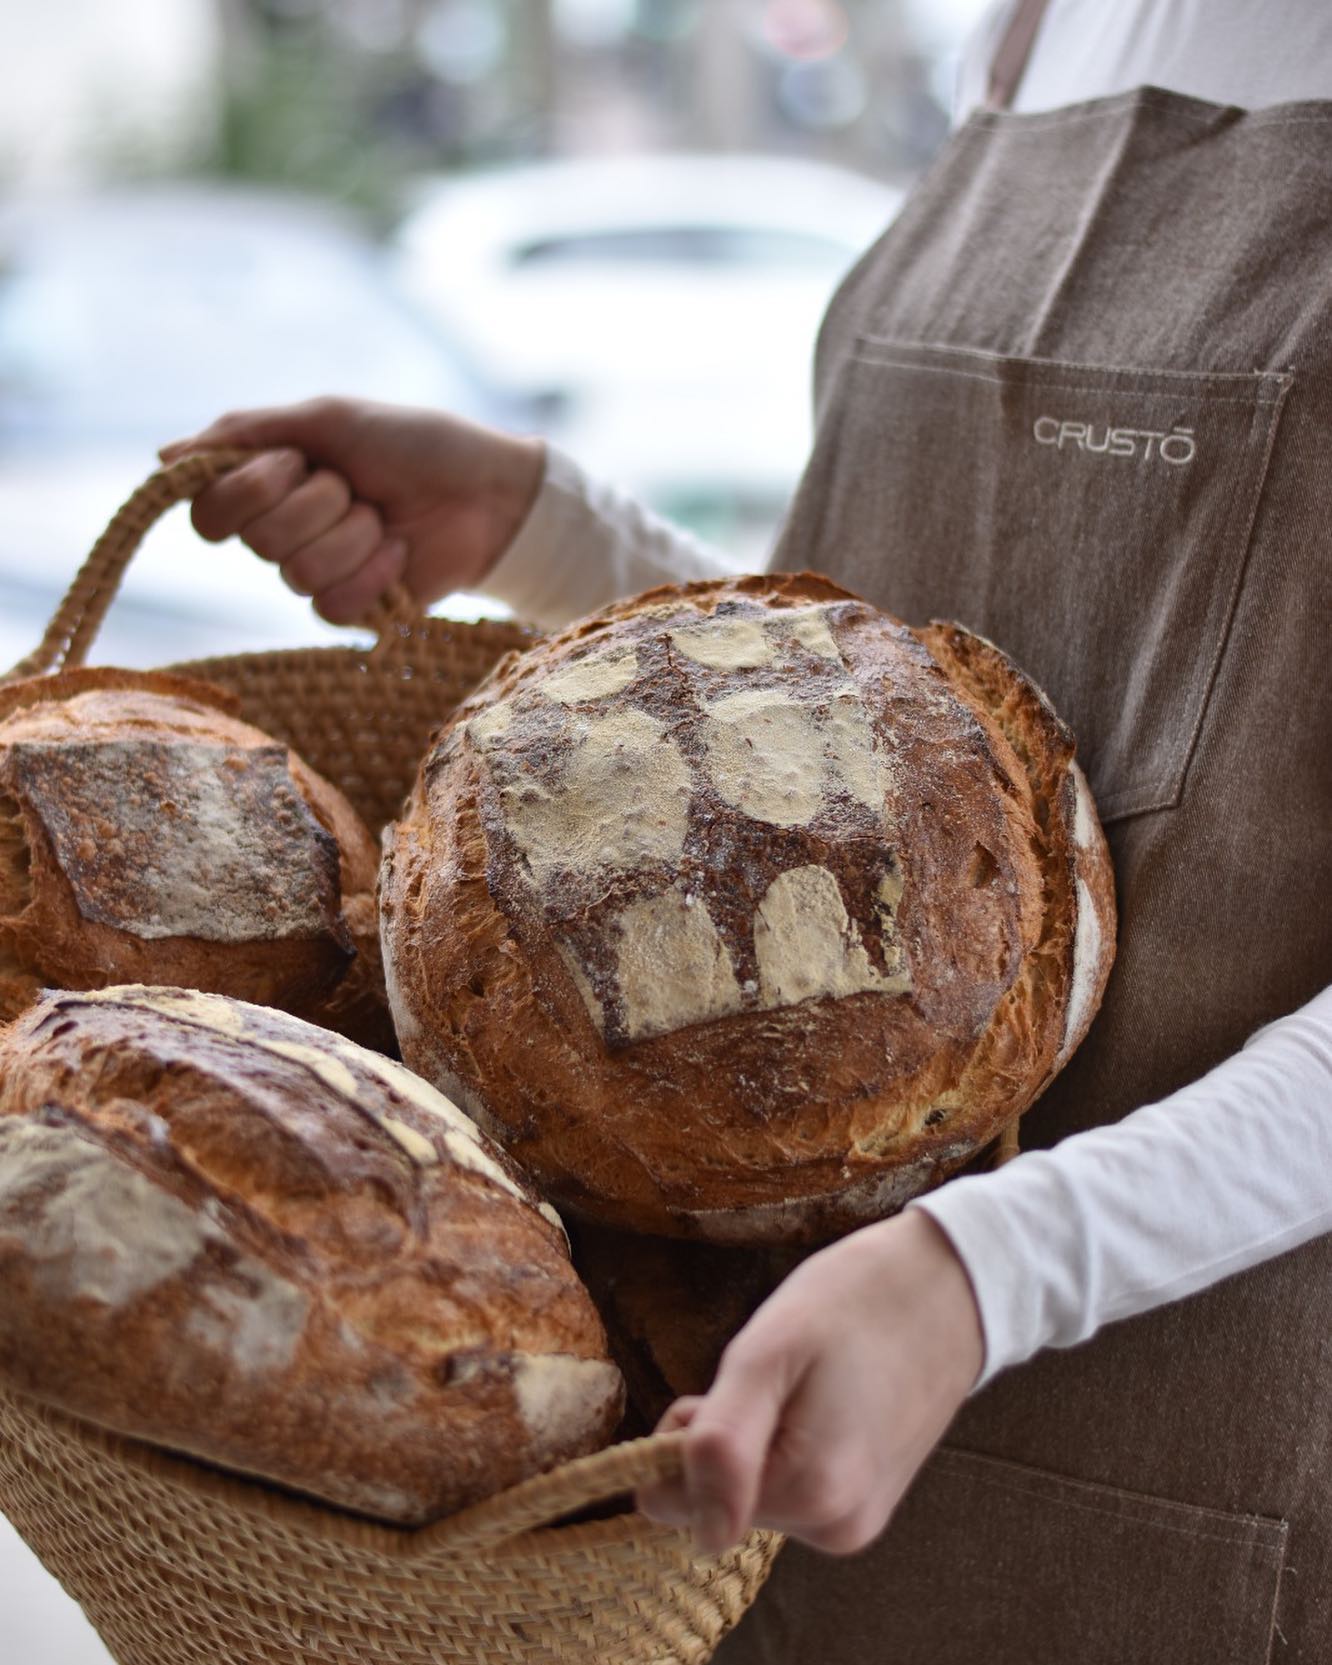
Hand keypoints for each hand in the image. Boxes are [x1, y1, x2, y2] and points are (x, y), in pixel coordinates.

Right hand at [158, 397, 544, 623]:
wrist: (486, 490)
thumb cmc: (412, 444)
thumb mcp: (328, 419)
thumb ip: (246, 433)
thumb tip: (164, 457)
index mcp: (268, 483)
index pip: (209, 511)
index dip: (246, 491)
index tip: (292, 462)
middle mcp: (284, 531)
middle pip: (256, 541)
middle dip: (316, 502)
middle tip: (354, 483)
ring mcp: (318, 571)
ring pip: (297, 573)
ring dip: (353, 533)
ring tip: (383, 515)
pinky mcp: (354, 608)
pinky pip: (334, 604)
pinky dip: (374, 570)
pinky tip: (399, 552)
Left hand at [636, 1209, 983, 1556]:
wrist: (949, 1289)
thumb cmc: (854, 1303)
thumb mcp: (768, 1351)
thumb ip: (721, 1443)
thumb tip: (697, 1531)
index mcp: (807, 1494)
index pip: (671, 1502)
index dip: (680, 1435)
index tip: (725, 1387)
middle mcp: (832, 1528)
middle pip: (714, 1499)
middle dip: (724, 1436)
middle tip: (775, 1374)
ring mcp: (854, 1523)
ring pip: (752, 1492)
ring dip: (759, 1438)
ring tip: (809, 1382)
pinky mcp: (866, 1507)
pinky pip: (790, 1487)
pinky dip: (789, 1444)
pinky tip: (827, 1400)